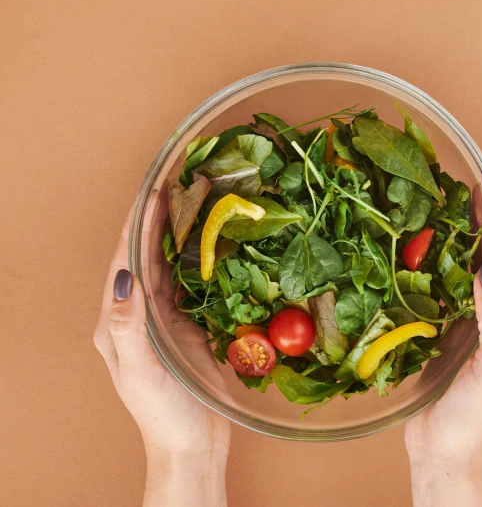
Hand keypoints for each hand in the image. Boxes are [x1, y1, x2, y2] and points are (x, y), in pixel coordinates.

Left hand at [93, 193, 229, 506]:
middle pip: (146, 256)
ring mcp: (164, 319)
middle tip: (179, 184)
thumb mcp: (141, 372)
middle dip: (158, 220)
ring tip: (197, 202)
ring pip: (170, 266)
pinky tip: (215, 243)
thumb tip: (123, 276)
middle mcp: (138, 314)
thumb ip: (129, 326)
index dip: (138, 225)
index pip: (125, 261)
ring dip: (180, 234)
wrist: (193, 445)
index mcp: (117, 322)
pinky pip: (193, 285)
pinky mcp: (190, 327)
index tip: (154, 192)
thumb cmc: (164, 415)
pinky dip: (201, 260)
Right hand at [405, 186, 481, 506]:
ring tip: (453, 209)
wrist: (446, 449)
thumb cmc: (477, 416)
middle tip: (474, 190)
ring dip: (465, 241)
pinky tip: (429, 249)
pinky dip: (441, 266)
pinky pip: (448, 290)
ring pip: (473, 272)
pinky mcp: (450, 331)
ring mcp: (476, 324)